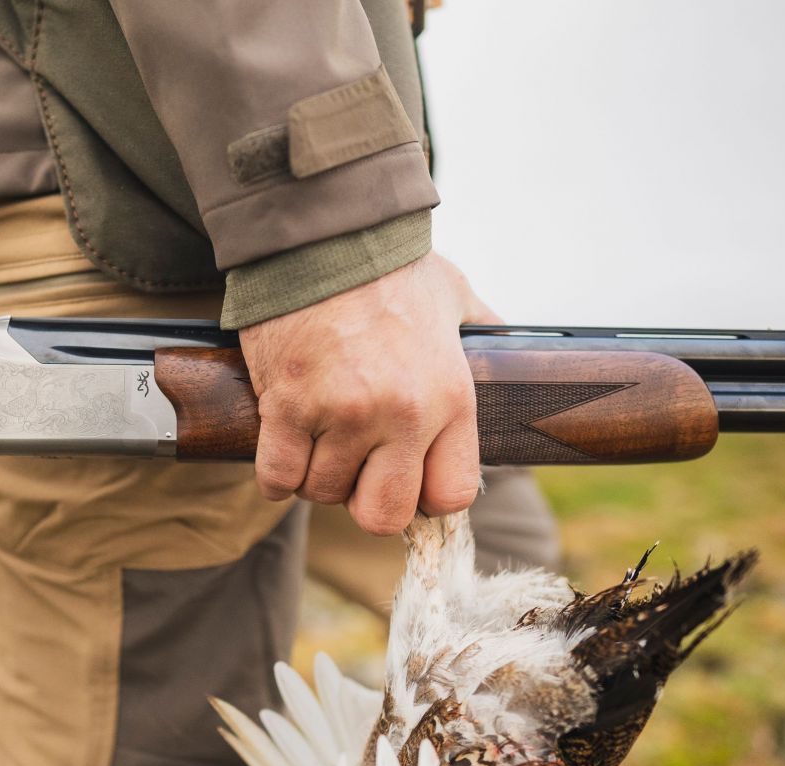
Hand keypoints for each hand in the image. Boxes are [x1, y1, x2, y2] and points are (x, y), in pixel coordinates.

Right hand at [238, 251, 500, 535]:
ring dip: (316, 473)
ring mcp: (341, 413)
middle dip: (363, 499)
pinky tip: (283, 445)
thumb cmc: (390, 265)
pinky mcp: (288, 406)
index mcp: (450, 397)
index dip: (424, 497)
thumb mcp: (456, 298)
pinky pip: (277, 476)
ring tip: (318, 436)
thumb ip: (482, 330)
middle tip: (354, 466)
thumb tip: (508, 346)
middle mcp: (401, 414)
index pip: (450, 496)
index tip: (405, 477)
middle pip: (382, 515)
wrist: (326, 232)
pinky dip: (276, 472)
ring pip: (322, 491)